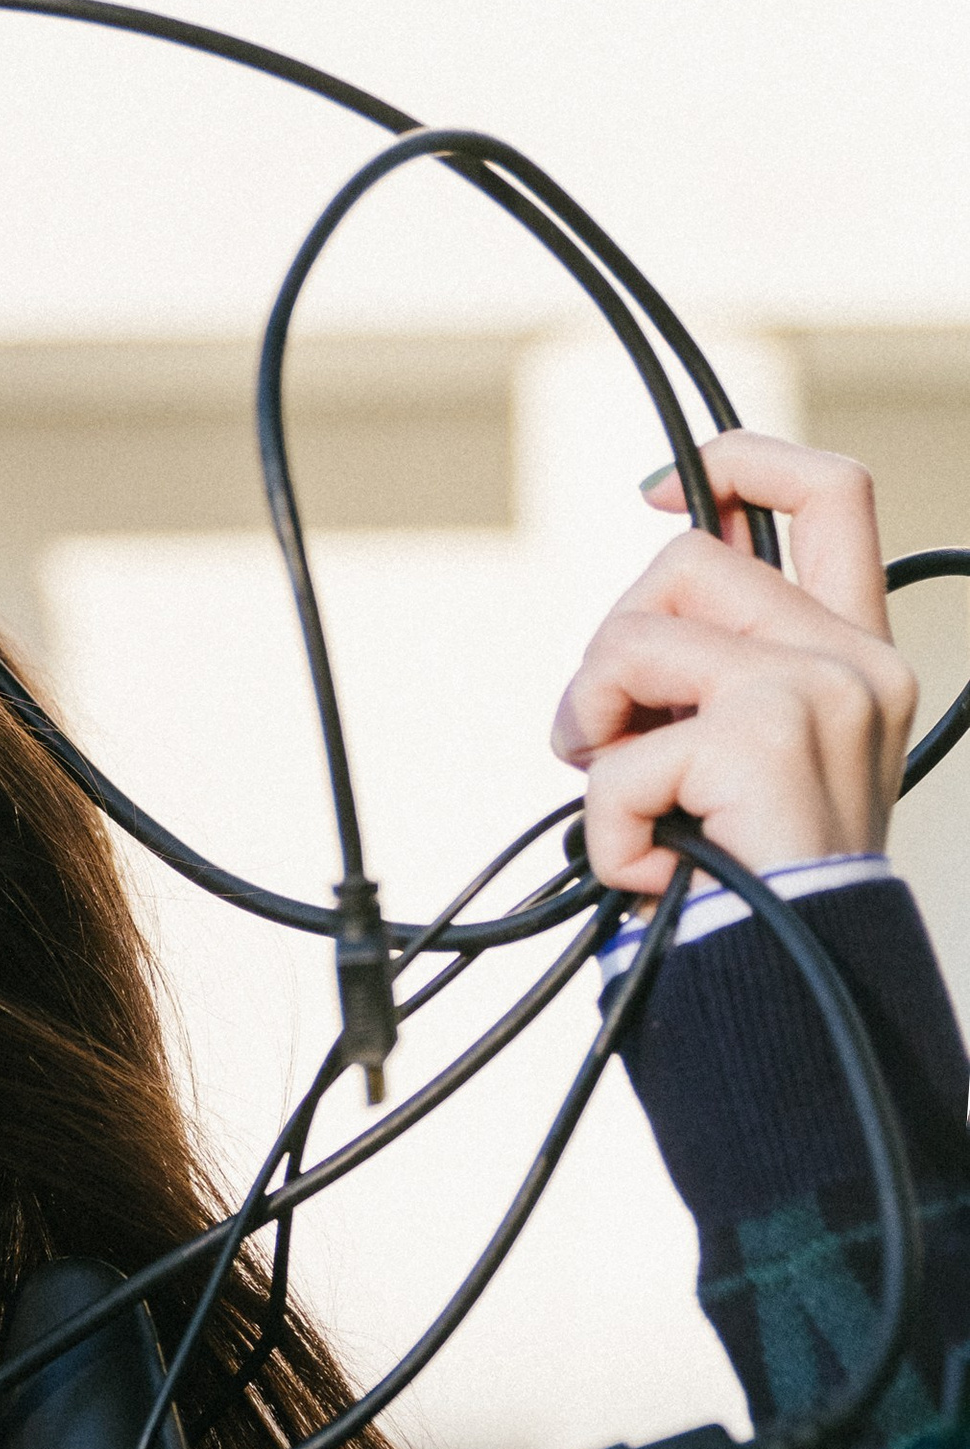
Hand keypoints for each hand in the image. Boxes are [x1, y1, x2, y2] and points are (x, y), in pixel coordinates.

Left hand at [551, 434, 915, 898]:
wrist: (796, 989)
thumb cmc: (751, 884)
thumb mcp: (740, 755)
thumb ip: (711, 667)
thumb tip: (640, 595)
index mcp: (857, 652)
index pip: (832, 491)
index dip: (739, 459)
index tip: (656, 488)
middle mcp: (857, 660)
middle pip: (685, 560)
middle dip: (610, 649)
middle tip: (611, 744)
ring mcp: (819, 689)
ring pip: (630, 637)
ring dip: (591, 726)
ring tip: (628, 807)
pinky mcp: (764, 734)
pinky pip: (615, 750)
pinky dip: (603, 823)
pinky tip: (652, 868)